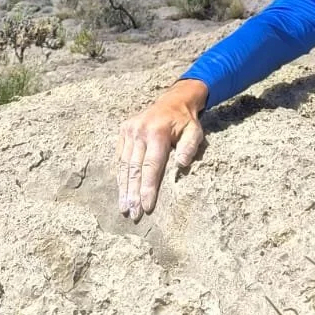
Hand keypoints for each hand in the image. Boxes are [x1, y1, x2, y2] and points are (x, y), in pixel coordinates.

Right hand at [116, 78, 208, 219]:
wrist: (173, 100)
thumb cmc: (186, 121)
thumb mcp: (195, 131)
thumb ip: (189, 147)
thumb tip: (181, 164)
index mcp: (157, 132)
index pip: (151, 166)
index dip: (148, 188)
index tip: (147, 208)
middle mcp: (139, 131)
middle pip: (134, 169)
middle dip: (133, 194)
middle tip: (132, 215)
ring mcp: (129, 129)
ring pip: (124, 164)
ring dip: (123, 188)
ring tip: (123, 208)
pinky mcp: (124, 130)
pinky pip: (120, 156)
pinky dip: (120, 175)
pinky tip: (121, 190)